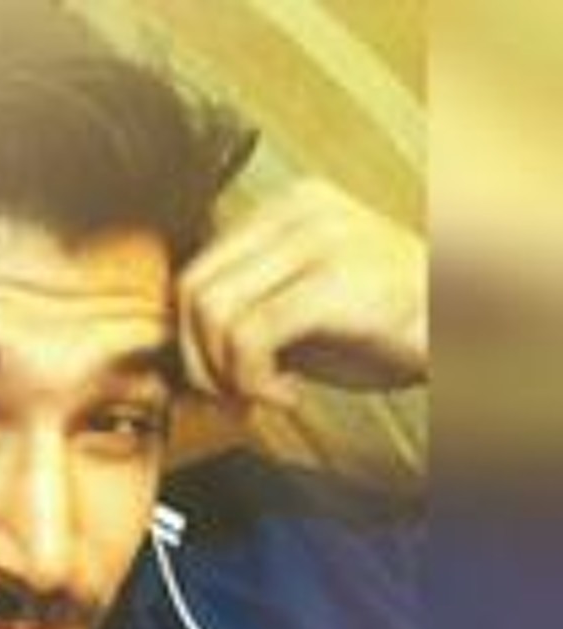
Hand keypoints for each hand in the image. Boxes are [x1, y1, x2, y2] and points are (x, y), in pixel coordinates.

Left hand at [177, 178, 426, 409]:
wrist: (466, 329)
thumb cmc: (384, 327)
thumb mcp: (299, 310)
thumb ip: (244, 313)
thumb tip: (185, 352)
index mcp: (285, 208)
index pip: (196, 271)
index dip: (190, 341)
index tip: (219, 382)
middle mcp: (297, 210)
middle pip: (193, 290)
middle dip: (199, 362)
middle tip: (232, 397)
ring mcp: (319, 238)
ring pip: (214, 313)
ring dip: (227, 375)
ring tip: (266, 395)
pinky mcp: (335, 279)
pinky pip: (250, 336)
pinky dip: (254, 381)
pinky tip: (288, 395)